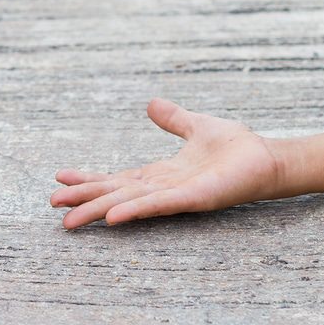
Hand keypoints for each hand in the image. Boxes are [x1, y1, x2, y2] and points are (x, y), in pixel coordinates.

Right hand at [50, 98, 283, 228]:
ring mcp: (175, 196)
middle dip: (83, 199)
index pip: (116, 178)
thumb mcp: (196, 126)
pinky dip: (134, 211)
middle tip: (53, 205)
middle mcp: (162, 187)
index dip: (89, 179)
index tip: (60, 178)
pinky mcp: (193, 199)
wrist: (269, 158)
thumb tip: (151, 103)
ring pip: (128, 203)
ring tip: (71, 220)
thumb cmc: (238, 148)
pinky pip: (158, 205)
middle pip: (114, 193)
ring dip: (98, 211)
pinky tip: (111, 217)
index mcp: (159, 173)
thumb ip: (173, 119)